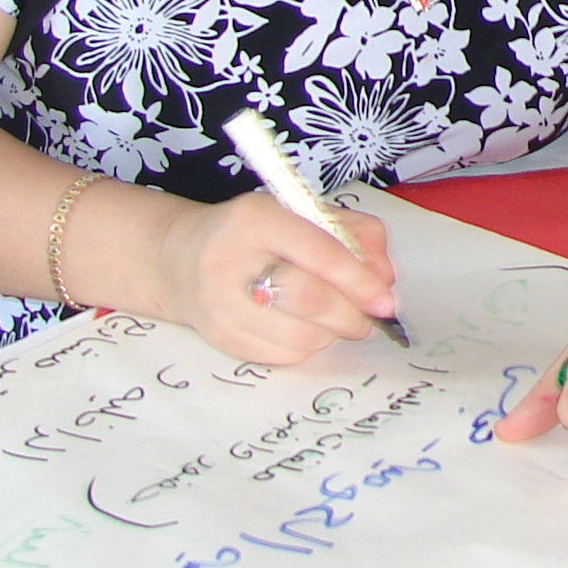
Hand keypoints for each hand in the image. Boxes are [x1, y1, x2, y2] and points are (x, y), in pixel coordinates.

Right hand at [152, 190, 398, 365]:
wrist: (181, 259)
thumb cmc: (256, 234)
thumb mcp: (302, 213)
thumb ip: (353, 233)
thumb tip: (385, 277)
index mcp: (256, 218)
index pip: (319, 252)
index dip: (359, 280)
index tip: (386, 300)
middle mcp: (231, 260)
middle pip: (310, 299)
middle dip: (352, 313)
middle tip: (370, 317)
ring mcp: (221, 304)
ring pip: (301, 334)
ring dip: (334, 332)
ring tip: (339, 319)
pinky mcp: (221, 338)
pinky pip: (284, 355)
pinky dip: (310, 345)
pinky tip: (309, 328)